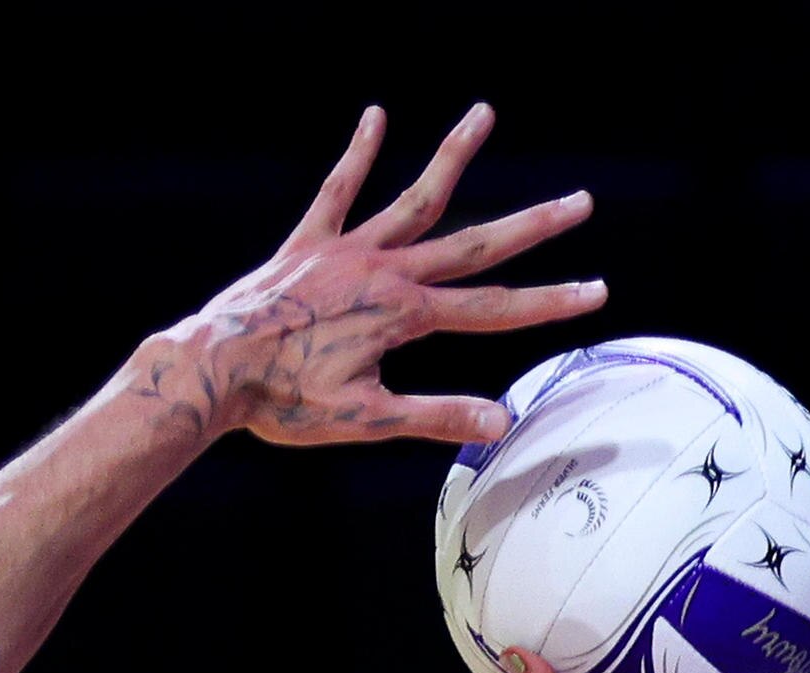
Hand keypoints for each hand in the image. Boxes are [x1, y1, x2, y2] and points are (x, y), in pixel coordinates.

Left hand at [151, 105, 606, 447]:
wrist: (213, 370)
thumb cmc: (283, 403)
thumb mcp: (366, 420)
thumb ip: (435, 416)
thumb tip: (500, 424)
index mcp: (405, 315)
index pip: (495, 309)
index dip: (550, 303)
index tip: (596, 290)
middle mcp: (385, 271)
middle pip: (473, 245)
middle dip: (532, 226)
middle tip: (580, 201)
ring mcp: (347, 251)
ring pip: (413, 198)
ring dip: (452, 156)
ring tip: (483, 112)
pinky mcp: (307, 244)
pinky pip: (337, 191)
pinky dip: (358, 154)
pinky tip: (376, 116)